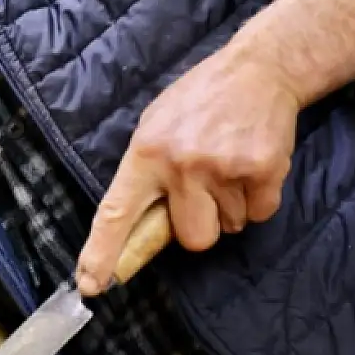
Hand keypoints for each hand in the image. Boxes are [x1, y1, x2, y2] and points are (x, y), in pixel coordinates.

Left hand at [76, 46, 300, 294]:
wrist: (258, 70)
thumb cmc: (199, 102)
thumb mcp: (155, 126)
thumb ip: (144, 174)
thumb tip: (136, 228)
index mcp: (146, 153)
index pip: (116, 212)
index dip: (102, 252)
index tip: (90, 284)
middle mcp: (183, 165)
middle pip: (193, 239)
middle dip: (200, 225)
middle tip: (203, 191)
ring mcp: (225, 168)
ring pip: (229, 227)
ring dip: (230, 207)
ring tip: (228, 166)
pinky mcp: (264, 170)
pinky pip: (259, 214)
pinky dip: (257, 199)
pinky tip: (251, 166)